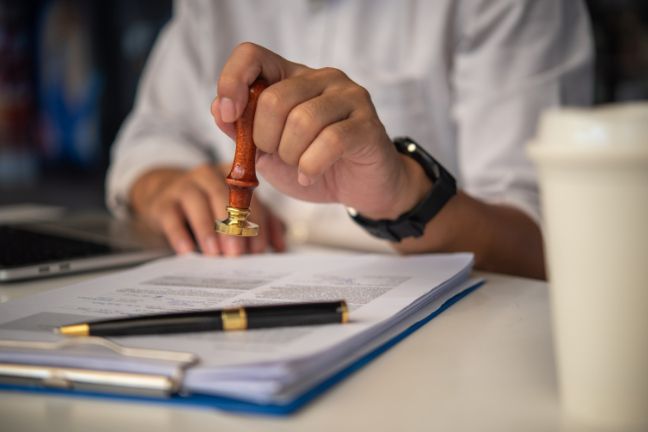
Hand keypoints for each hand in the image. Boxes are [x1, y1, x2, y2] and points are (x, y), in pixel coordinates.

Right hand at [129, 163, 285, 255]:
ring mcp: (183, 186)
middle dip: (232, 227)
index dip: (256, 223)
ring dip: (207, 230)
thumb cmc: (210, 208)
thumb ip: (262, 224)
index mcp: (232, 176)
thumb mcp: (236, 213)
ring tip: (214, 254)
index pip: (250, 198)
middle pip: (224, 197)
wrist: (165, 199)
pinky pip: (171, 217)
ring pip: (197, 203)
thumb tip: (281, 247)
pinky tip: (187, 251)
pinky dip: (179, 234)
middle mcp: (208, 175)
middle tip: (237, 253)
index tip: (259, 250)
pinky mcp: (162, 202)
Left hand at [211, 43, 430, 219]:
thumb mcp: (268, 153)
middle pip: (274, 99)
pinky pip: (329, 142)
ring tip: (299, 167)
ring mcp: (348, 97)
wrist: (360, 189)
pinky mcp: (368, 124)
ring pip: (302, 120)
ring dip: (291, 155)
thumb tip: (219, 109)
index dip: (232, 81)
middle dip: (265, 139)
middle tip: (278, 156)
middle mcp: (322, 78)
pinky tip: (310, 176)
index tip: (231, 117)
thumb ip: (243, 132)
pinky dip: (311, 167)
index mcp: (292, 77)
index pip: (252, 56)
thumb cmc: (314, 166)